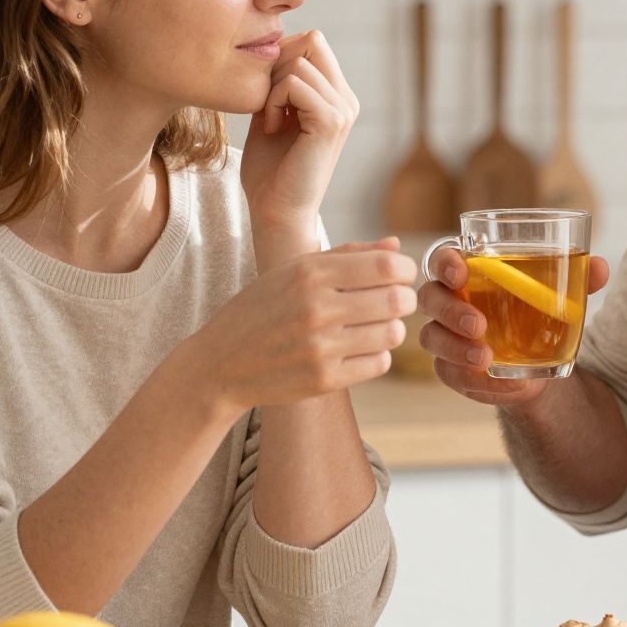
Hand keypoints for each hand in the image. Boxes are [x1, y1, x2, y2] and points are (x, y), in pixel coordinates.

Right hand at [194, 239, 415, 409]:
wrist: (221, 363)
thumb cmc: (262, 309)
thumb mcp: (294, 271)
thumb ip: (348, 255)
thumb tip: (396, 246)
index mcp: (310, 273)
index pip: (387, 267)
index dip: (405, 270)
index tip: (400, 276)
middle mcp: (316, 307)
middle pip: (397, 300)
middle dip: (405, 299)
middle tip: (395, 302)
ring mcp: (320, 347)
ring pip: (393, 333)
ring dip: (391, 328)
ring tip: (374, 326)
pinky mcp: (324, 380)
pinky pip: (379, 363)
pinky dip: (376, 355)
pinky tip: (358, 349)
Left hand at [240, 30, 357, 253]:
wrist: (276, 212)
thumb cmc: (270, 171)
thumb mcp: (271, 114)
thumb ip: (276, 84)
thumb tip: (270, 48)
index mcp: (336, 97)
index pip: (313, 43)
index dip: (281, 56)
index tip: (265, 93)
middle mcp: (346, 100)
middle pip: (312, 41)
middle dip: (277, 64)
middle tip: (264, 102)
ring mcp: (343, 110)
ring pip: (299, 62)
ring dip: (271, 87)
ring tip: (267, 119)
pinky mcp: (331, 122)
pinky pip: (294, 83)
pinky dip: (273, 100)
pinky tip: (270, 127)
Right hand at [416, 244, 611, 406]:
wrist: (540, 358)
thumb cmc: (540, 311)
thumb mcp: (562, 294)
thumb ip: (580, 278)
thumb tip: (600, 267)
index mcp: (469, 271)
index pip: (444, 259)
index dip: (446, 263)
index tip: (461, 272)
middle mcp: (448, 300)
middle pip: (431, 297)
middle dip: (450, 310)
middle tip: (478, 325)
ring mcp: (445, 336)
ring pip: (432, 338)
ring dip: (456, 349)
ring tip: (487, 359)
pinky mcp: (451, 368)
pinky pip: (451, 375)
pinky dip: (478, 383)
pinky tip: (505, 386)